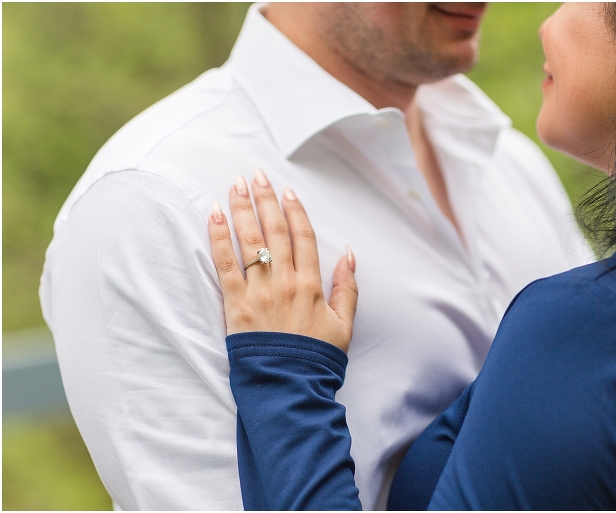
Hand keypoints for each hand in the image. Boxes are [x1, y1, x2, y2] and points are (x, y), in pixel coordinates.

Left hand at [208, 170, 357, 352]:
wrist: (289, 386)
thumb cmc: (316, 359)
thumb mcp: (344, 325)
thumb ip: (347, 288)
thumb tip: (350, 255)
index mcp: (312, 284)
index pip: (303, 236)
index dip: (294, 211)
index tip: (286, 191)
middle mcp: (286, 281)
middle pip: (274, 230)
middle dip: (265, 199)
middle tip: (256, 175)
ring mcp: (260, 291)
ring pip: (250, 240)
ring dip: (241, 209)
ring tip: (235, 185)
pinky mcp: (236, 304)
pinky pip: (225, 264)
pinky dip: (218, 237)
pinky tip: (212, 215)